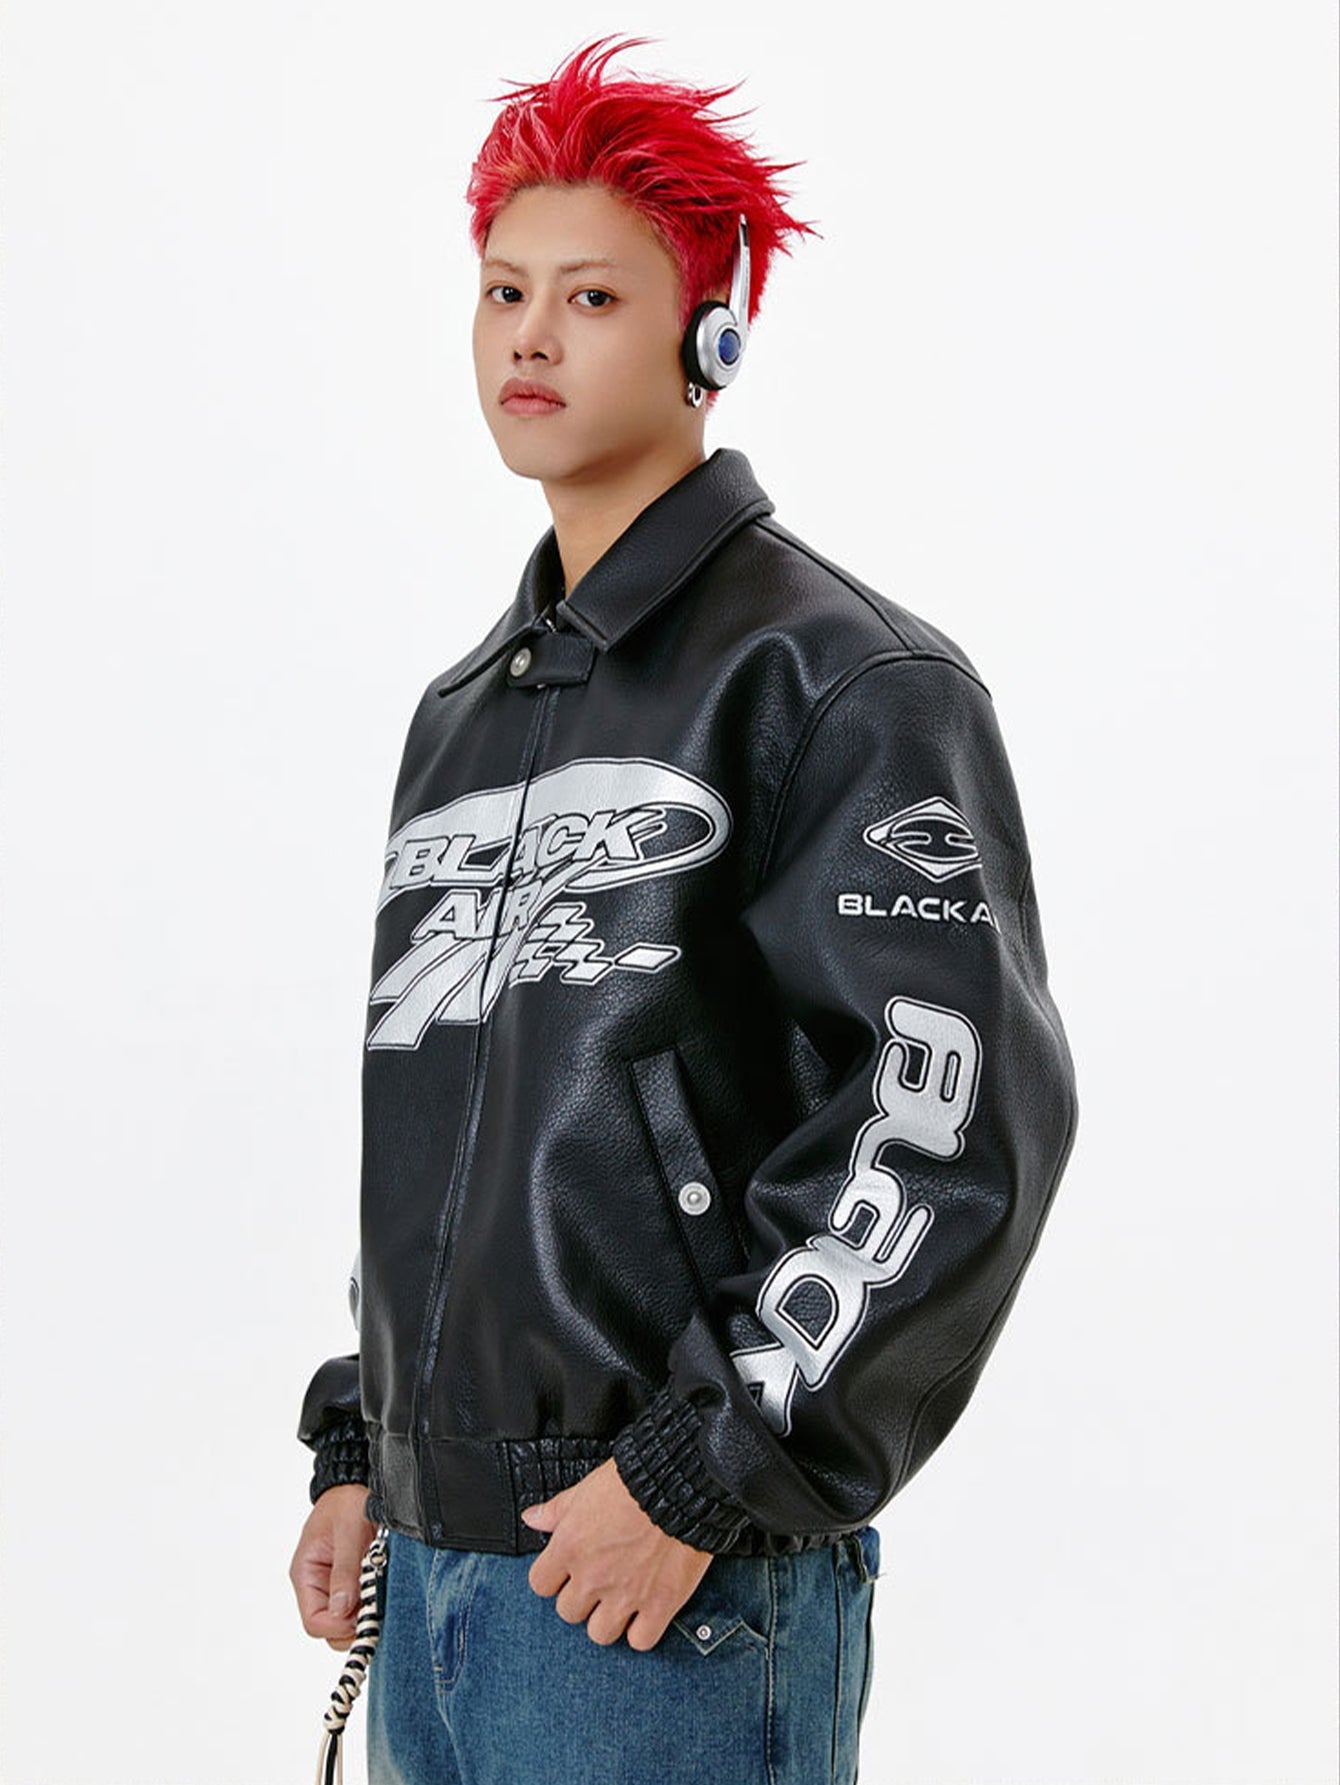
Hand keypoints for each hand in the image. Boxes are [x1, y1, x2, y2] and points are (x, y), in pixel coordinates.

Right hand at [290, 1483, 379, 1650]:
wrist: (354, 1486)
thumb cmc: (346, 1503)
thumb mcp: (348, 1531)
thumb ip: (344, 1570)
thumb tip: (341, 1609)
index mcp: (306, 1574)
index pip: (314, 1621)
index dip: (338, 1626)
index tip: (363, 1616)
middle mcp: (316, 1586)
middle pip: (329, 1628)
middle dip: (353, 1624)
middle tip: (377, 1607)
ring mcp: (333, 1587)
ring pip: (345, 1621)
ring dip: (364, 1614)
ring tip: (381, 1593)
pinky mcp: (349, 1584)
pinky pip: (357, 1607)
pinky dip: (370, 1605)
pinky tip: (382, 1590)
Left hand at [519, 1456, 713, 1650]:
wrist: (680, 1485)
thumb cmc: (634, 1482)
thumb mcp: (587, 1488)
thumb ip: (557, 1510)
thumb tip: (532, 1518)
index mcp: (569, 1548)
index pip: (540, 1585)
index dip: (554, 1578)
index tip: (568, 1571)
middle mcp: (592, 1577)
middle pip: (568, 1613)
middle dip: (583, 1599)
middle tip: (600, 1581)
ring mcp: (625, 1595)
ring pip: (600, 1633)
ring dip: (609, 1619)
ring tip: (622, 1599)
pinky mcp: (659, 1605)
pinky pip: (640, 1641)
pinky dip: (643, 1631)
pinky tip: (647, 1611)